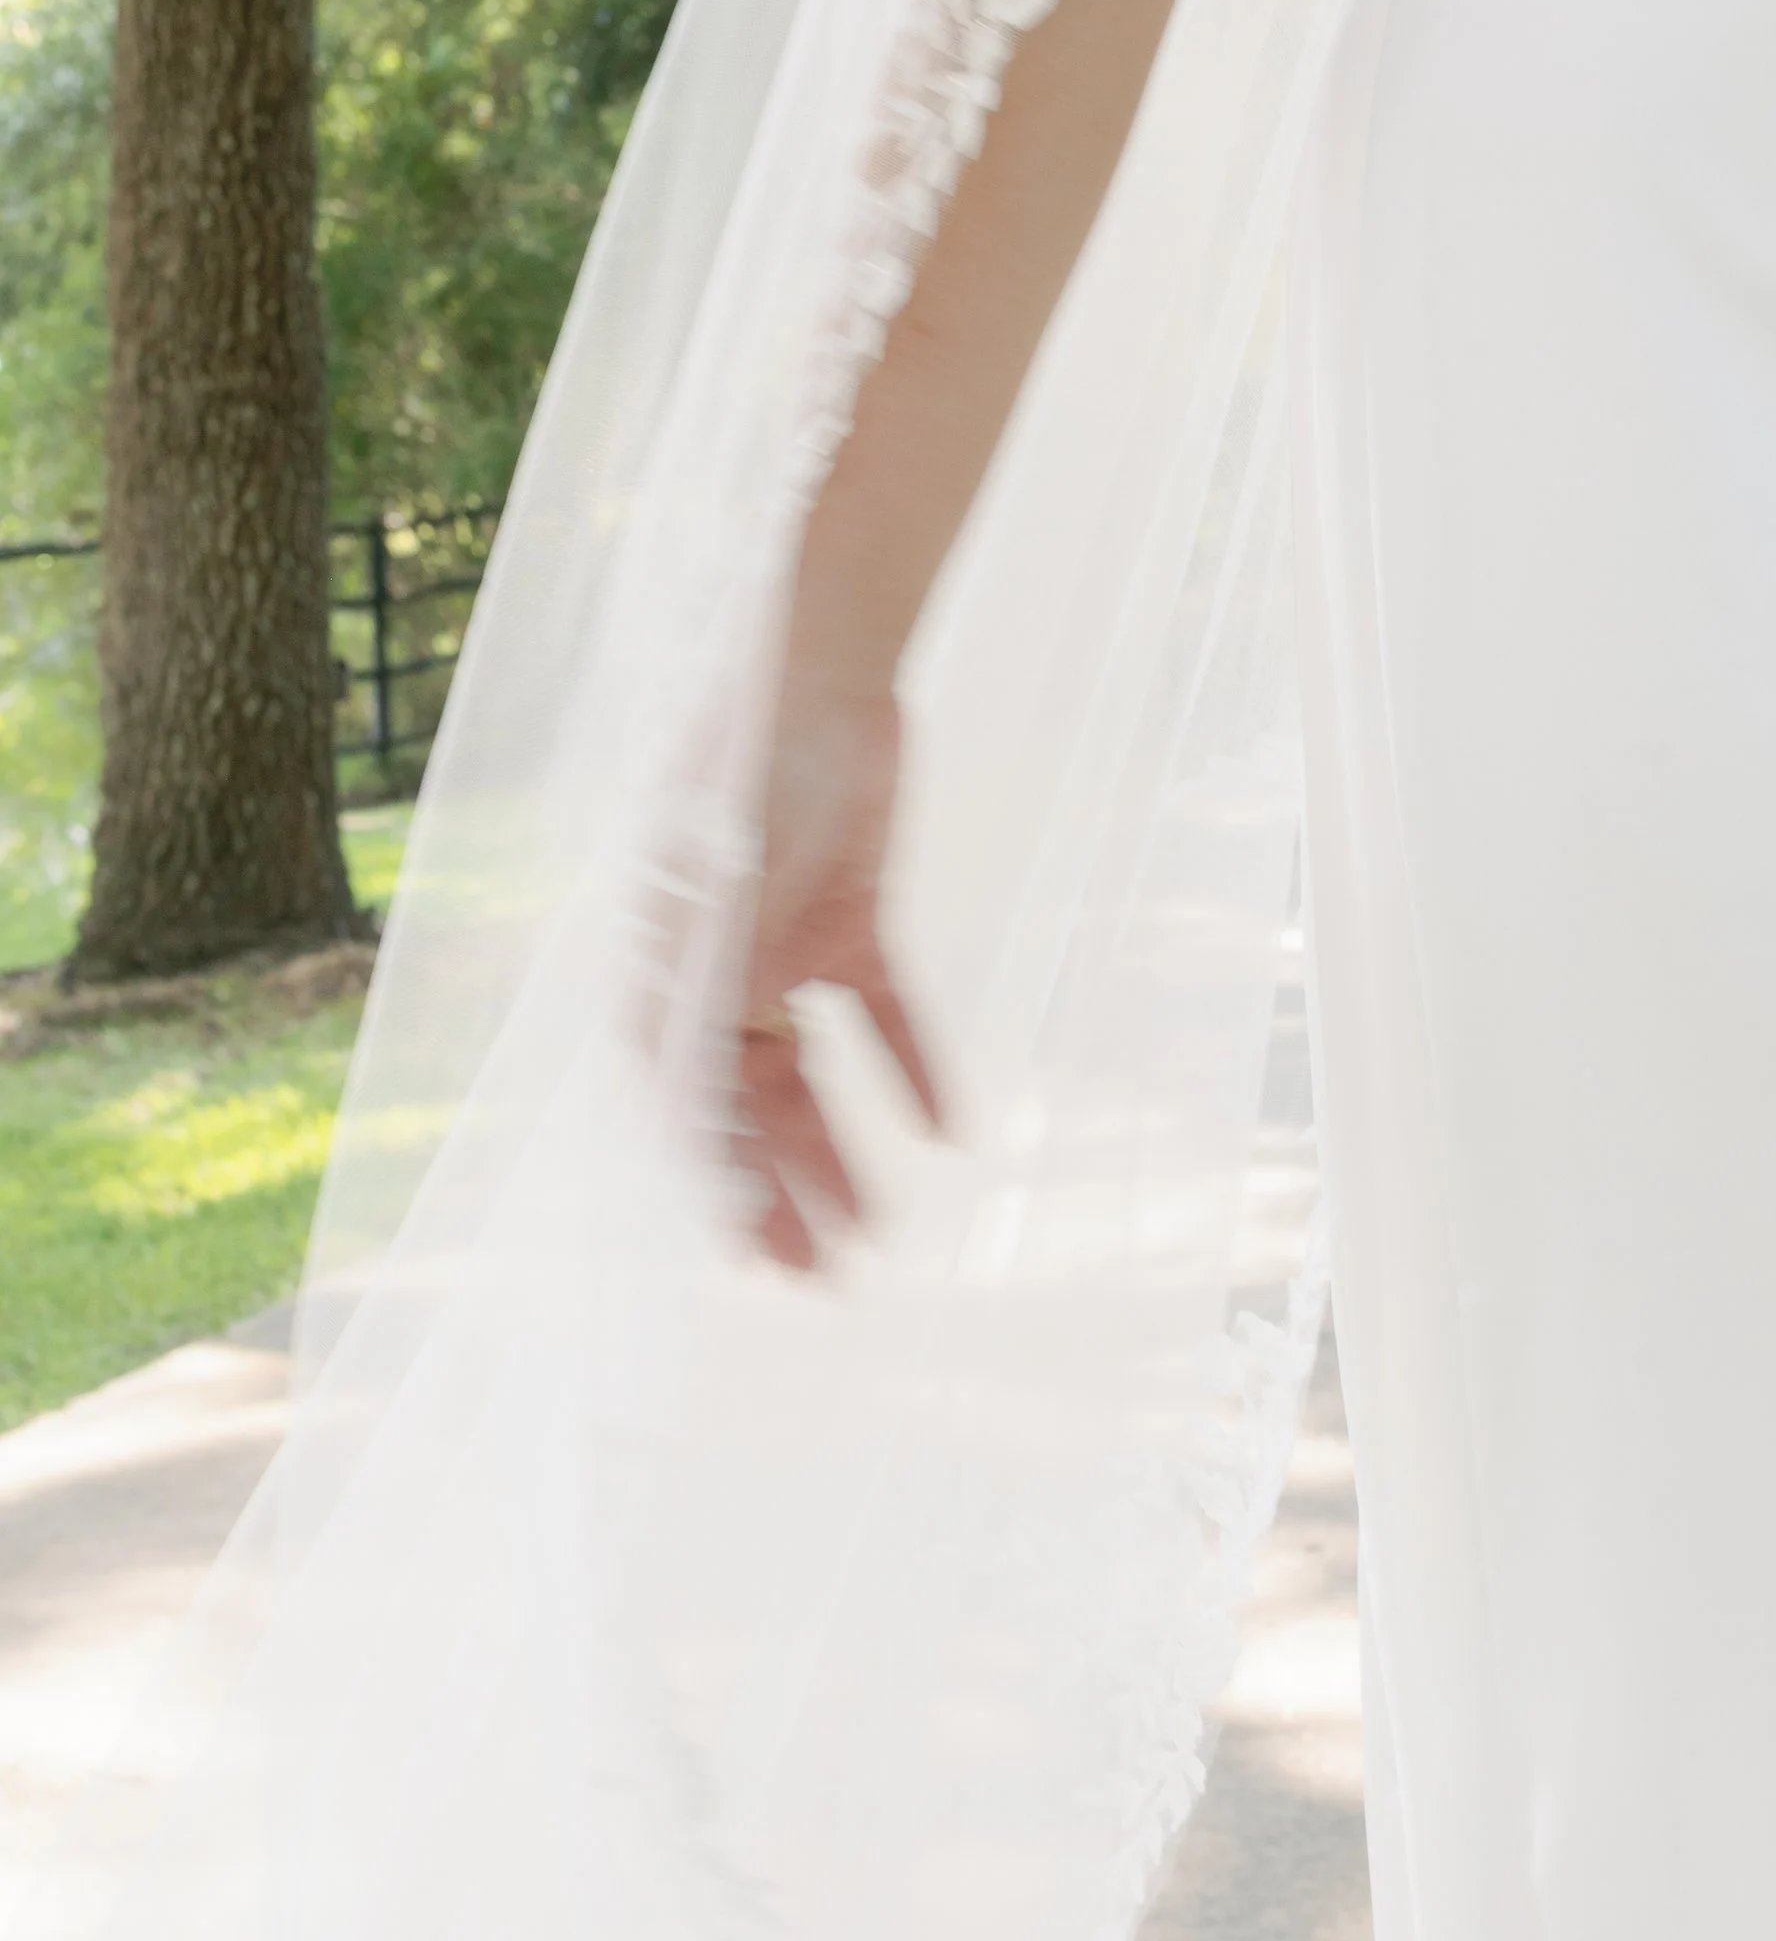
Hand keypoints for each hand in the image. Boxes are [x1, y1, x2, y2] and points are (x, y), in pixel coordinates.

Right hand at [733, 673, 943, 1268]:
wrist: (824, 660)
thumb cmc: (750, 766)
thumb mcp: (725, 896)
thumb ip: (709, 995)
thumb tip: (682, 1114)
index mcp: (659, 970)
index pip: (681, 1105)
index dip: (715, 1187)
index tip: (757, 1260)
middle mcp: (714, 968)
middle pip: (744, 1105)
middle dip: (781, 1194)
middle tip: (826, 1279)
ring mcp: (783, 942)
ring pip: (812, 1074)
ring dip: (842, 1148)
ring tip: (881, 1228)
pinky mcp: (849, 915)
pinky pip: (881, 1012)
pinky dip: (913, 1068)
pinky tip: (951, 1131)